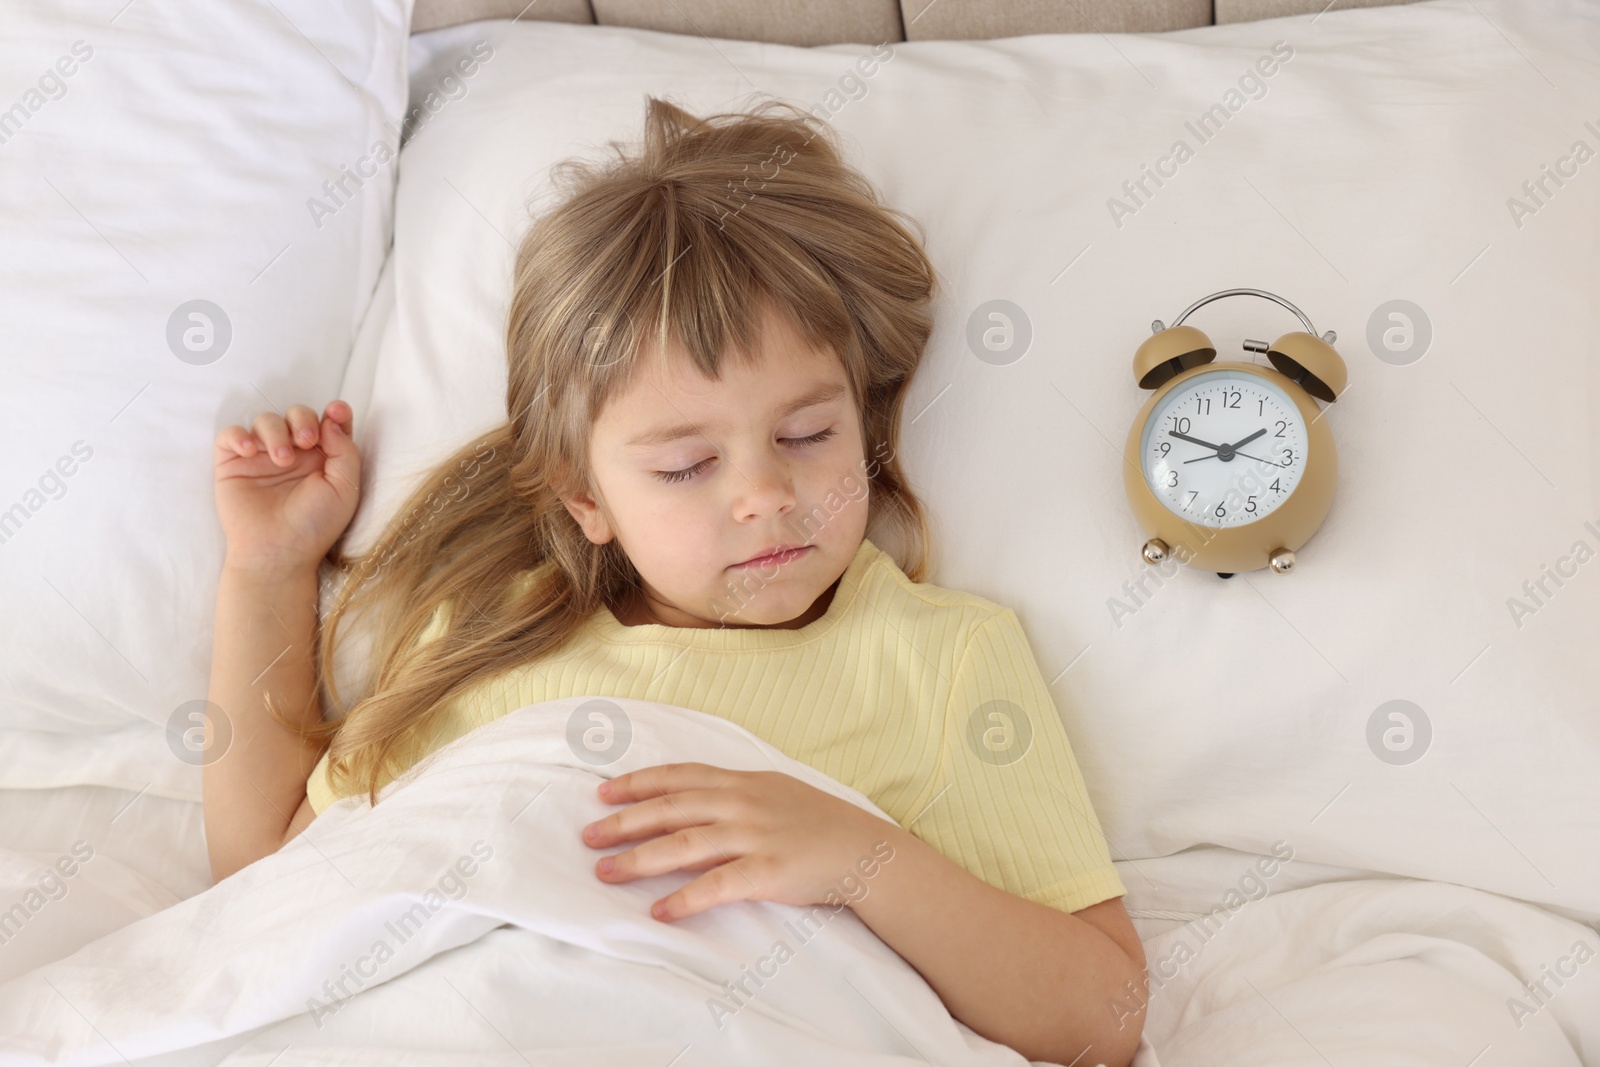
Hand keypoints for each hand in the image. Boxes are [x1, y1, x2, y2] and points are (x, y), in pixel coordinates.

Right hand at [213, 400, 361, 574]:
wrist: (278, 551)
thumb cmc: (315, 524)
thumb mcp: (345, 488)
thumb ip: (345, 450)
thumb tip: (332, 417)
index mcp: (323, 457)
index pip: (329, 422)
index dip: (334, 412)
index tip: (336, 412)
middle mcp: (294, 453)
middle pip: (297, 414)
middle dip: (303, 419)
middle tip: (306, 441)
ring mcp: (263, 457)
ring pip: (266, 420)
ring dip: (276, 432)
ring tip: (281, 460)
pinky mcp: (234, 463)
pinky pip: (230, 434)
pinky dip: (239, 435)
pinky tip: (250, 451)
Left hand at [581, 762, 896, 921]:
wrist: (865, 849)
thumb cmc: (818, 823)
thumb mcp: (774, 791)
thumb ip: (734, 791)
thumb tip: (691, 796)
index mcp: (742, 782)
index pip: (678, 776)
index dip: (638, 783)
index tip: (603, 793)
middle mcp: (742, 803)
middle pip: (670, 808)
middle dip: (624, 822)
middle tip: (587, 836)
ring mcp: (754, 835)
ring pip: (684, 844)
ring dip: (640, 859)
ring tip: (605, 872)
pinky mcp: (768, 870)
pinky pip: (718, 885)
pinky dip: (686, 899)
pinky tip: (659, 912)